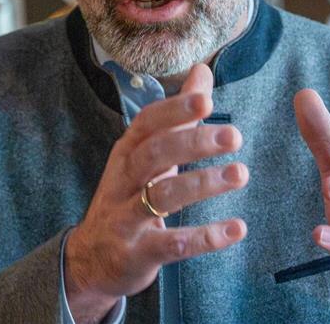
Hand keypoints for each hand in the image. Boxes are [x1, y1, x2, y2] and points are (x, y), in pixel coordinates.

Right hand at [65, 64, 248, 322]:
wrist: (90, 260)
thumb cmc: (129, 196)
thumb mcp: (148, 154)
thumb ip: (178, 115)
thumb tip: (202, 70)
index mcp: (128, 152)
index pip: (147, 123)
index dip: (174, 110)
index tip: (206, 100)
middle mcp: (122, 180)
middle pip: (154, 154)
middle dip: (193, 142)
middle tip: (235, 135)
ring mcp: (126, 218)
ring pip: (161, 196)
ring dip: (202, 184)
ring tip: (240, 174)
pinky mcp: (137, 253)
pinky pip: (172, 244)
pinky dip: (205, 238)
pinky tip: (237, 229)